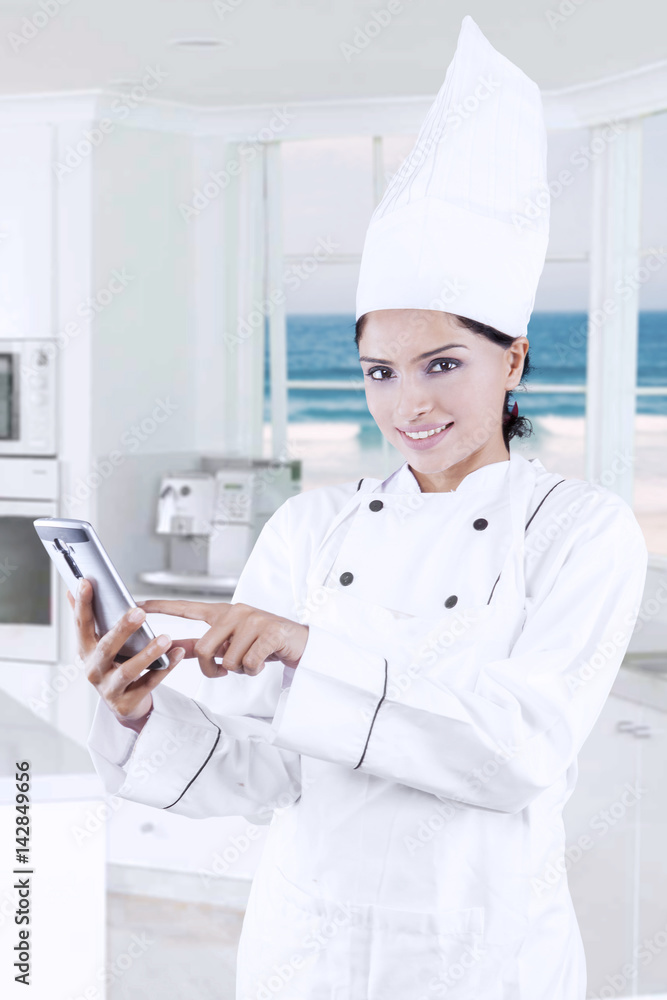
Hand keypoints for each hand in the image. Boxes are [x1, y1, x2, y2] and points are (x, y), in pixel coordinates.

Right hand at [67, 579, 185, 731]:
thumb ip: (87, 618)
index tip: (86, 582)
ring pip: (128, 670)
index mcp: (85, 651)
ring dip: (148, 653)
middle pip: (106, 648)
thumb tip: (73, 588)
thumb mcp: (96, 645)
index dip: (82, 604)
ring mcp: (109, 688)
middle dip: (122, 630)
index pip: (81, 625)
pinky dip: (164, 668)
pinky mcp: (126, 703)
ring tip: (165, 639)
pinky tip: (176, 654)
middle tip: (138, 612)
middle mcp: (93, 670)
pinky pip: (149, 683)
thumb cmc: (111, 667)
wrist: (123, 704)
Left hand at [134, 599, 309, 677]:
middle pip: (205, 648)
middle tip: (226, 671)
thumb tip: (177, 650)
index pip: (186, 608)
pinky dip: (254, 671)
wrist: (301, 642)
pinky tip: (263, 661)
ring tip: (251, 661)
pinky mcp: (269, 633)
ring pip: (227, 660)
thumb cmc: (264, 643)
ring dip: (238, 670)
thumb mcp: (233, 640)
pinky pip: (248, 664)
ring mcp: (253, 620)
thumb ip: (208, 643)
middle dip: (213, 669)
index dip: (160, 607)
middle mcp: (235, 612)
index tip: (136, 605)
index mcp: (223, 612)